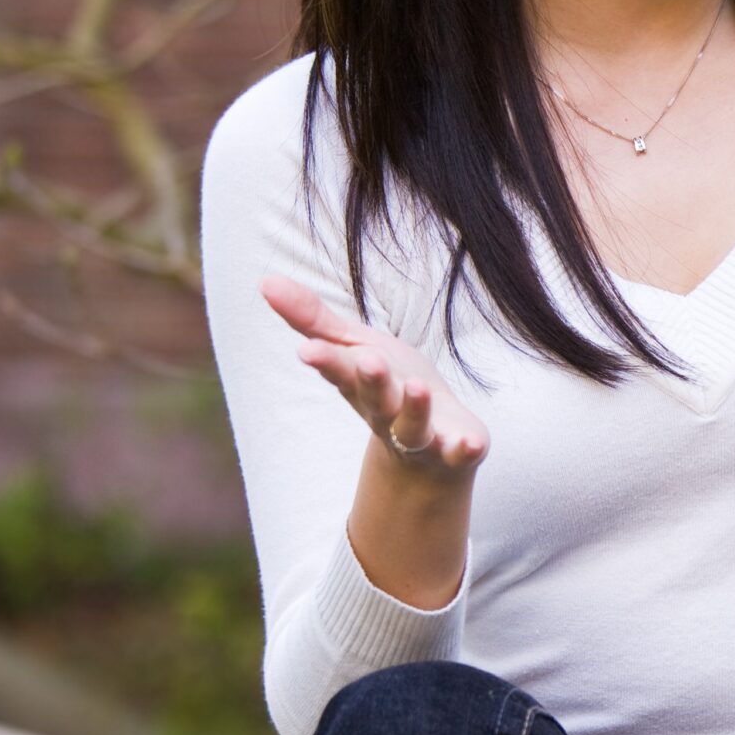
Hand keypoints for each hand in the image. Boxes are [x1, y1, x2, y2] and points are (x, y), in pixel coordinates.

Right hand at [260, 274, 488, 476]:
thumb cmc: (390, 387)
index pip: (341, 370)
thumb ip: (315, 320)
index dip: (326, 360)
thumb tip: (265, 281)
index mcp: (361, 385)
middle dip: (370, 381)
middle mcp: (387, 413)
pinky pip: (459, 453)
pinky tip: (470, 444)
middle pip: (376, 397)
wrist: (432, 450)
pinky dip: (463, 450)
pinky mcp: (455, 450)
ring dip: (415, 409)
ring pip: (414, 425)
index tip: (308, 350)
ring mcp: (421, 435)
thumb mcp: (356, 348)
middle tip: (368, 360)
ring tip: (417, 387)